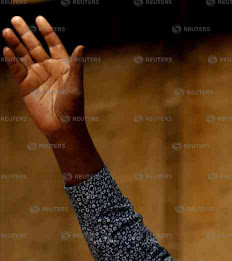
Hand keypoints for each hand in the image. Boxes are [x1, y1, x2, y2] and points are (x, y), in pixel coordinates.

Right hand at [2, 15, 85, 138]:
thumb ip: (76, 66)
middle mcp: (48, 68)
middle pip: (35, 46)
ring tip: (6, 30)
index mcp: (62, 66)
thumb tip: (81, 46)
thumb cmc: (73, 107)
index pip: (53, 44)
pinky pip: (17, 69)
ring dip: (15, 43)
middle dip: (25, 33)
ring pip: (24, 55)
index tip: (39, 18)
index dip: (46, 31)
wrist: (62, 127)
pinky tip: (7, 50)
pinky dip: (11, 60)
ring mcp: (36, 76)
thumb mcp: (75, 85)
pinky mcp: (26, 85)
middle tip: (15, 18)